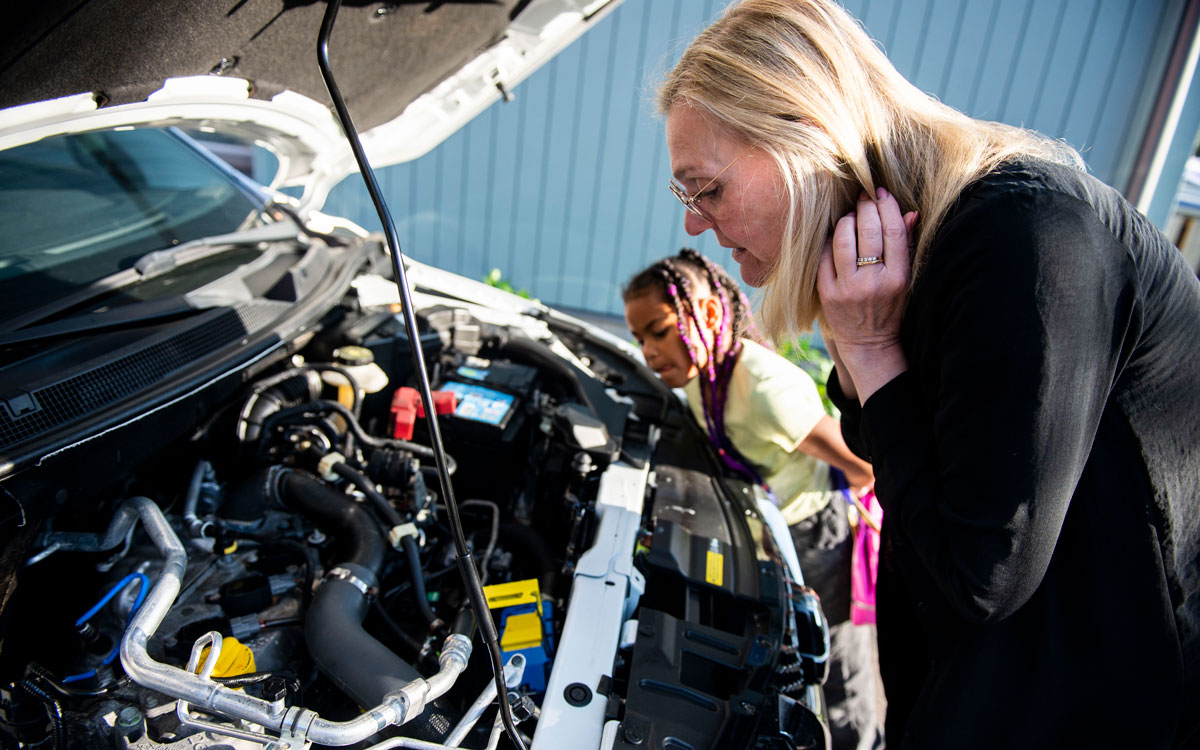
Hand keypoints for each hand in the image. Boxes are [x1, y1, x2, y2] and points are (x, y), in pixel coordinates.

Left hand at [817, 188, 916, 402]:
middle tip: (864, 197)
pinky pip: (824, 256)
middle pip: (868, 231)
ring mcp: (847, 289)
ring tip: (851, 216)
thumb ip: (907, 245)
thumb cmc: (890, 306)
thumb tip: (911, 212)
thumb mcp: (906, 279)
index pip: (893, 232)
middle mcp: (873, 282)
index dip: (887, 206)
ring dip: (846, 220)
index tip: (882, 193)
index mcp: (898, 278)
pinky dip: (830, 240)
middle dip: (866, 207)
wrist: (868, 343)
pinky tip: (835, 235)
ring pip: (844, 239)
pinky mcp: (827, 293)